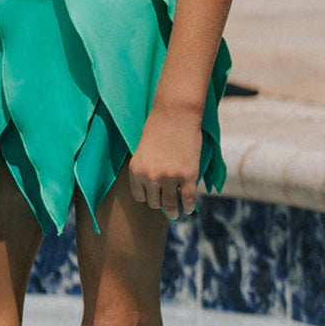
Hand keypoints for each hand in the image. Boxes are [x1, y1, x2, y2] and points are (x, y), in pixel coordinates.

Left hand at [128, 103, 201, 220]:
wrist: (176, 113)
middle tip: (166, 201)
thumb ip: (146, 171)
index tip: (154, 195)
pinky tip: (189, 207)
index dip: (148, 196)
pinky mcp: (188, 176)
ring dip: (173, 212)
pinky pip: (188, 200)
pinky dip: (188, 207)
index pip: (140, 197)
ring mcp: (170, 178)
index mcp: (136, 170)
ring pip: (170, 206)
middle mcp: (150, 177)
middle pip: (155, 203)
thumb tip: (155, 192)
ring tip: (176, 213)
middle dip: (160, 202)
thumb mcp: (143, 151)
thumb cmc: (159, 128)